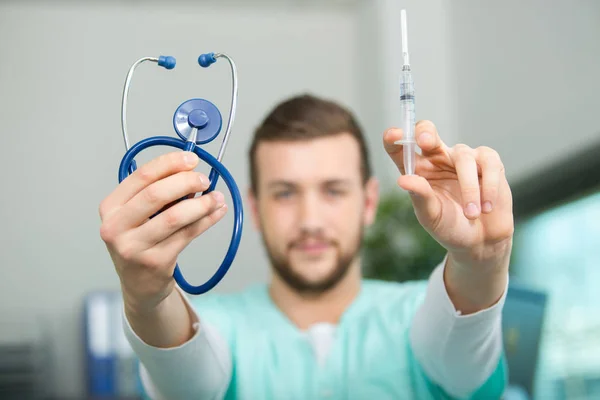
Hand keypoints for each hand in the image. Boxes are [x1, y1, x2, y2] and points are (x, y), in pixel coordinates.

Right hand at [99, 151, 226, 313]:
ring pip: (174, 217)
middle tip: (205, 179)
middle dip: (186, 182)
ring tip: (217, 197)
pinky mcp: (155, 262)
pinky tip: (217, 212)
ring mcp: (134, 247)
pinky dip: (207, 220)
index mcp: (110, 207)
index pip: (141, 176)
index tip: (191, 158)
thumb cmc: (140, 241)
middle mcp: (116, 227)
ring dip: (201, 203)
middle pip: (156, 194)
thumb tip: (191, 170)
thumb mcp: (137, 215)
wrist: (139, 284)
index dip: (169, 163)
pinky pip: (188, 234)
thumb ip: (158, 192)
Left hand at [383, 121, 513, 267]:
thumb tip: (403, 180)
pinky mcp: (488, 162)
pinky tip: (487, 207)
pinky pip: (489, 162)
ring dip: (469, 188)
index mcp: (418, 170)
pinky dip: (488, 186)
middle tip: (425, 141)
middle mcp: (437, 158)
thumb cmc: (449, 226)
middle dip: (426, 133)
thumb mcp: (430, 215)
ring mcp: (463, 158)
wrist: (480, 240)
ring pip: (463, 156)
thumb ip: (420, 196)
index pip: (401, 148)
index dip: (394, 138)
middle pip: (427, 132)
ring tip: (472, 214)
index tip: (392, 135)